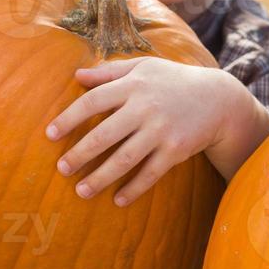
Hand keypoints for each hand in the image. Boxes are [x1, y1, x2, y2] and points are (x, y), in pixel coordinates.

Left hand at [46, 58, 248, 205]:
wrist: (218, 99)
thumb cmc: (174, 81)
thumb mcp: (144, 68)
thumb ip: (110, 71)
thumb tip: (77, 75)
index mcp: (133, 85)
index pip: (93, 101)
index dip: (69, 118)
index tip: (50, 135)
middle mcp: (145, 107)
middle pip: (104, 134)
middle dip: (79, 154)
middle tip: (61, 169)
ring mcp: (161, 130)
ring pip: (124, 158)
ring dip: (101, 177)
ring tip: (81, 191)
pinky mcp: (176, 150)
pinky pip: (150, 173)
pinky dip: (134, 188)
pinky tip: (118, 200)